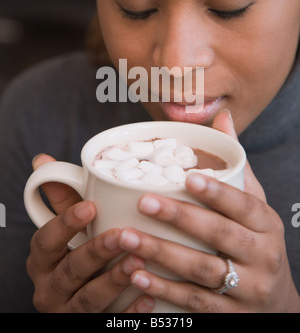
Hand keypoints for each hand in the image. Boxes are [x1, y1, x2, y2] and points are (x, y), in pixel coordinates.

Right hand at [26, 155, 154, 312]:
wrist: (78, 303)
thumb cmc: (75, 254)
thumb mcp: (66, 229)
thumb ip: (60, 199)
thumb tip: (42, 160)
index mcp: (43, 259)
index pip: (45, 241)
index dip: (66, 223)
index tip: (90, 206)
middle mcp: (50, 287)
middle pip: (70, 270)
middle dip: (96, 252)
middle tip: (123, 234)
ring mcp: (68, 311)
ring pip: (88, 300)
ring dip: (114, 281)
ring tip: (139, 262)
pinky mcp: (89, 328)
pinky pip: (108, 323)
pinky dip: (128, 312)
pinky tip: (149, 296)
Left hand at [116, 111, 299, 312]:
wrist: (277, 305)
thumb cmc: (255, 243)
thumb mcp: (254, 205)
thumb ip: (234, 166)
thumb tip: (220, 118)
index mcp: (266, 224)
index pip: (243, 204)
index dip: (216, 191)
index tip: (187, 177)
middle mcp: (262, 256)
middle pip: (219, 236)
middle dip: (180, 218)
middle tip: (143, 202)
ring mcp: (247, 290)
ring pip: (202, 271)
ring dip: (162, 254)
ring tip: (127, 237)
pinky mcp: (230, 317)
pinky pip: (195, 303)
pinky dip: (164, 290)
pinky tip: (137, 275)